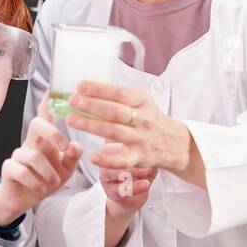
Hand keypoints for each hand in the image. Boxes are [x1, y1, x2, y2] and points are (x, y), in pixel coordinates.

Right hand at [0, 99, 82, 224]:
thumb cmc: (46, 179)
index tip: (52, 88)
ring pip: (33, 155)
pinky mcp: (8, 169)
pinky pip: (21, 171)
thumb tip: (76, 145)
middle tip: (65, 148)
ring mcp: (18, 155)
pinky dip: (35, 182)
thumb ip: (72, 157)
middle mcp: (30, 143)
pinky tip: (40, 188)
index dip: (47, 101)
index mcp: (45, 140)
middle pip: (36, 124)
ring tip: (52, 183)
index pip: (45, 115)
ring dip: (48, 172)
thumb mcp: (65, 170)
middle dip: (53, 133)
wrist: (24, 199)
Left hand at [65, 81, 191, 174]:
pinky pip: (122, 160)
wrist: (173, 142)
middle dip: (92, 105)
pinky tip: (93, 157)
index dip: (99, 89)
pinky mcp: (139, 157)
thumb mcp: (141, 102)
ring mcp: (141, 139)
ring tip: (72, 120)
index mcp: (142, 102)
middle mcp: (142, 119)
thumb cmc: (149, 119)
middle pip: (115, 112)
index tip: (80, 86)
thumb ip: (119, 97)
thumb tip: (85, 92)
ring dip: (92, 126)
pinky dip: (108, 160)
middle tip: (72, 101)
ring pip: (114, 132)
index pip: (119, 93)